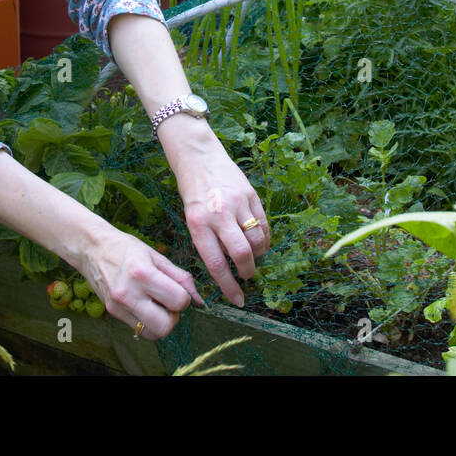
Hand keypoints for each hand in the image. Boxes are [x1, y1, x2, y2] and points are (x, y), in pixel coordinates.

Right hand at [76, 227, 204, 340]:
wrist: (92, 248)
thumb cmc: (126, 248)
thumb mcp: (155, 255)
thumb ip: (179, 277)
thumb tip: (198, 299)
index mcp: (142, 273)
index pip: (178, 301)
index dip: (185, 298)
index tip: (178, 290)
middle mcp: (129, 293)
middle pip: (165, 326)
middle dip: (174, 316)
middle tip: (170, 302)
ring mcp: (119, 306)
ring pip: (152, 334)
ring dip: (161, 323)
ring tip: (158, 306)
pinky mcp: (112, 313)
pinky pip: (139, 330)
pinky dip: (148, 323)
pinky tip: (146, 306)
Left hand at [162, 117, 270, 306]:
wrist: (199, 155)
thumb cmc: (192, 191)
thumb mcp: (191, 218)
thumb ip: (208, 240)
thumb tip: (225, 268)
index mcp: (199, 224)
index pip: (216, 264)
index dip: (228, 286)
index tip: (237, 300)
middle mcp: (219, 214)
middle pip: (242, 253)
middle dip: (248, 271)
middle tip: (247, 276)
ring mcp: (237, 203)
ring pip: (257, 239)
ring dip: (258, 254)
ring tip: (252, 256)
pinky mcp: (251, 194)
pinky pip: (263, 223)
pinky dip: (264, 237)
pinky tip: (259, 241)